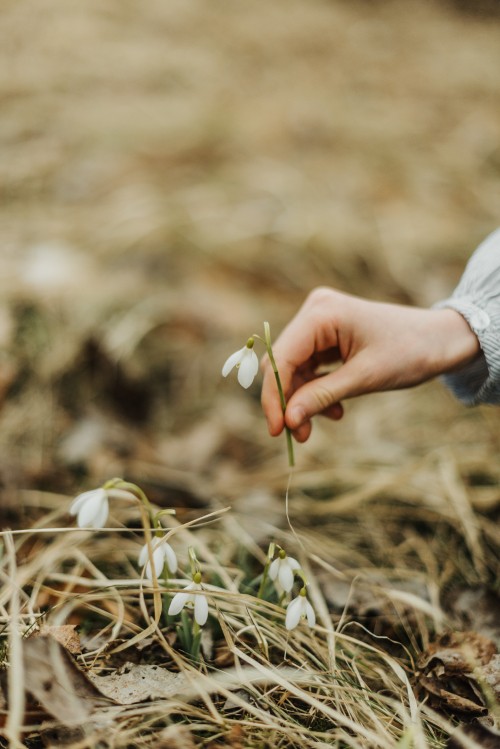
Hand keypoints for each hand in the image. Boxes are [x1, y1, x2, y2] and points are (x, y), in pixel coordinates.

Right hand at [261, 287, 479, 442]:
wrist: (441, 340)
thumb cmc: (410, 352)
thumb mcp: (364, 378)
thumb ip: (321, 397)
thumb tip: (287, 421)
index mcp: (321, 313)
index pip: (281, 358)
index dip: (275, 396)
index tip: (276, 431)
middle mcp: (315, 311)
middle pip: (282, 362)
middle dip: (289, 400)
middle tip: (297, 435)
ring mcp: (320, 321)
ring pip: (293, 368)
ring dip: (302, 399)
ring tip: (318, 425)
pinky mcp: (326, 334)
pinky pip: (309, 365)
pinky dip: (315, 390)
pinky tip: (333, 409)